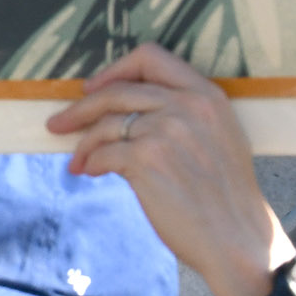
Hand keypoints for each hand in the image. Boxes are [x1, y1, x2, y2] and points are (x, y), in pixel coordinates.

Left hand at [45, 43, 290, 295]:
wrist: (237, 237)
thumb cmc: (224, 195)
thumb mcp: (217, 138)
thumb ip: (180, 116)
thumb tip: (121, 114)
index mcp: (207, 95)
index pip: (151, 57)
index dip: (115, 70)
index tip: (94, 88)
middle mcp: (187, 106)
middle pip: (116, 91)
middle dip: (80, 108)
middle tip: (58, 124)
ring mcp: (166, 131)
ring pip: (105, 125)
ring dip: (85, 144)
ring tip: (79, 161)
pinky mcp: (146, 160)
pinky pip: (103, 153)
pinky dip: (90, 163)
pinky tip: (88, 172)